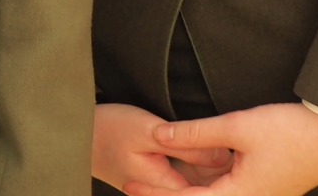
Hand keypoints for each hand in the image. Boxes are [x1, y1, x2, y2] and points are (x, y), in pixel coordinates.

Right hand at [93, 103, 234, 191]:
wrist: (76, 131)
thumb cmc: (109, 128)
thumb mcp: (150, 131)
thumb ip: (186, 146)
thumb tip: (221, 157)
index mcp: (161, 184)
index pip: (204, 190)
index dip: (226, 174)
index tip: (241, 155)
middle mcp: (158, 189)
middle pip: (197, 186)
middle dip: (217, 172)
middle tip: (236, 150)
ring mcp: (153, 183)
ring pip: (189, 180)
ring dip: (206, 167)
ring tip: (225, 148)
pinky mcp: (149, 175)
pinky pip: (178, 174)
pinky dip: (192, 163)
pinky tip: (202, 150)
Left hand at [129, 102, 317, 195]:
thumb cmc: (292, 131)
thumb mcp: (239, 126)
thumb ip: (196, 132)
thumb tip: (160, 134)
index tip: (128, 188)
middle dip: (168, 194)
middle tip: (133, 186)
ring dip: (187, 189)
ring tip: (157, 178)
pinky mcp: (267, 186)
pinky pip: (228, 189)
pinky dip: (206, 183)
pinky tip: (192, 171)